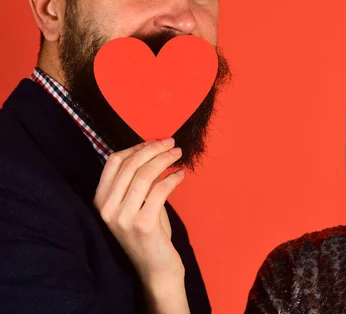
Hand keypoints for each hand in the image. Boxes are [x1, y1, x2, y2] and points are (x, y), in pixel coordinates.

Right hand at [94, 139, 189, 312]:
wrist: (155, 267)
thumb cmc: (148, 231)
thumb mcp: (138, 202)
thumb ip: (139, 180)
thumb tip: (154, 149)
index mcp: (101, 200)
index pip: (113, 161)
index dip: (136, 147)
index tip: (156, 141)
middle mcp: (107, 208)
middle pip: (130, 164)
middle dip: (153, 148)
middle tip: (172, 142)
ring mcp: (123, 217)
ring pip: (145, 174)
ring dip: (165, 159)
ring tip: (179, 154)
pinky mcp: (142, 224)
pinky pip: (160, 190)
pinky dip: (173, 177)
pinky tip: (182, 174)